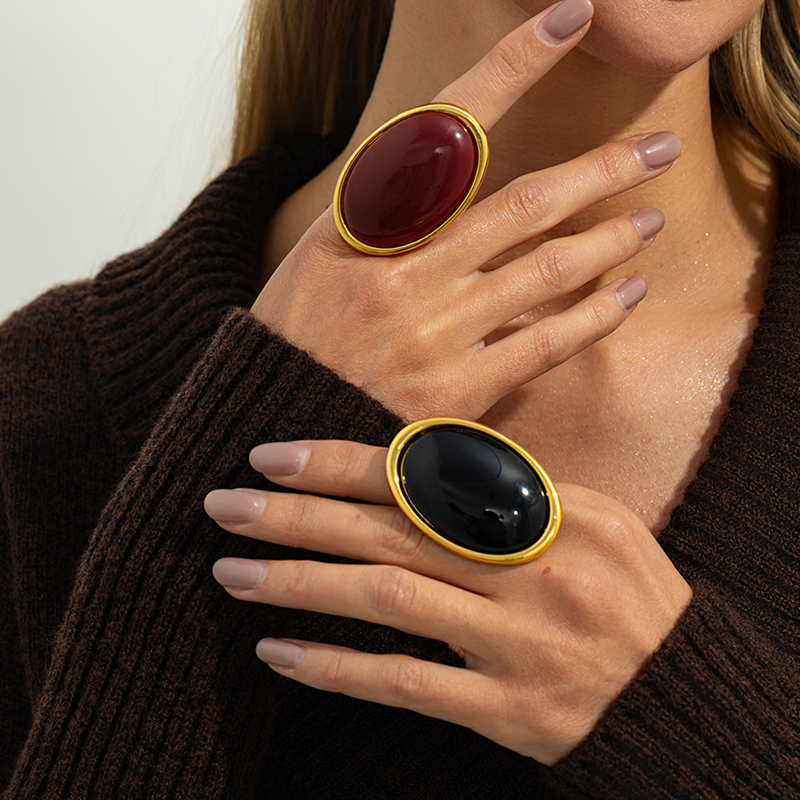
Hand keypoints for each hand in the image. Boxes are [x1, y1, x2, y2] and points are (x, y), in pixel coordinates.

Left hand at [205, 439, 692, 764]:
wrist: (681, 692)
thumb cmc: (626, 592)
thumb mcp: (592, 519)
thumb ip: (510, 491)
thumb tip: (415, 462)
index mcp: (552, 511)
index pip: (427, 476)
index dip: (343, 462)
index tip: (273, 455)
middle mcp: (532, 569)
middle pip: (392, 531)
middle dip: (299, 515)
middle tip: (225, 506)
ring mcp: (519, 643)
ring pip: (388, 600)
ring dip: (302, 583)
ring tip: (232, 572)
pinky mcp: (509, 712)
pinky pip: (408, 683)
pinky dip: (338, 667)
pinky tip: (280, 652)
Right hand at [251, 1, 679, 421]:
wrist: (276, 426)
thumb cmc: (298, 338)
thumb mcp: (317, 257)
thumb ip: (383, 214)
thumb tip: (454, 167)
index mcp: (361, 228)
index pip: (445, 131)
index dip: (510, 68)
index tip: (570, 18)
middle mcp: (400, 274)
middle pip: (523, 203)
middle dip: (603, 168)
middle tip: (660, 147)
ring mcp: (431, 335)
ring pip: (545, 271)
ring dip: (610, 238)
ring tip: (652, 218)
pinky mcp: (455, 395)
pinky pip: (544, 345)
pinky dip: (595, 316)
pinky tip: (629, 294)